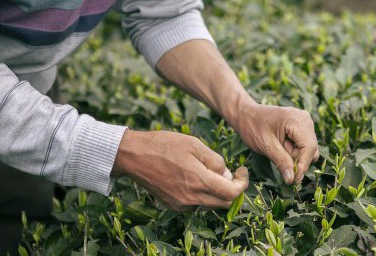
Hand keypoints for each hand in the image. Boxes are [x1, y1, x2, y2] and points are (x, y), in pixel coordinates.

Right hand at [112, 130, 248, 210]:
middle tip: (232, 173)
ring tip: (209, 171)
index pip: (232, 193)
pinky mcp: (173, 205)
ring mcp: (181, 204)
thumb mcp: (195, 144)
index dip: (242, 183)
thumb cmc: (164, 146)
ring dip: (217, 191)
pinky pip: (196, 203)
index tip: (242, 172)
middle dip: (232, 189)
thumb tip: (226, 174)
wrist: (133, 157)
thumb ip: (215, 161)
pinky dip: (203, 193)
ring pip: (210, 204)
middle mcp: (191, 198)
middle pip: (223, 202)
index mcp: (198, 181)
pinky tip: (195, 178)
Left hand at [229, 103, 318, 184]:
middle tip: (278, 158)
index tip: (294, 181)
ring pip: (309, 149)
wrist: (246, 115)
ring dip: (295, 155)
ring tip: (278, 149)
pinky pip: (304, 145)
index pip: (309, 147)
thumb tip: (292, 179)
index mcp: (296, 120)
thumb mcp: (266, 146)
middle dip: (297, 160)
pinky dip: (294, 150)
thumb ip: (281, 161)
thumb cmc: (253, 127)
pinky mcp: (302, 126)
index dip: (303, 166)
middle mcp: (304, 119)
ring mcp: (304, 121)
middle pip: (311, 149)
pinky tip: (282, 145)